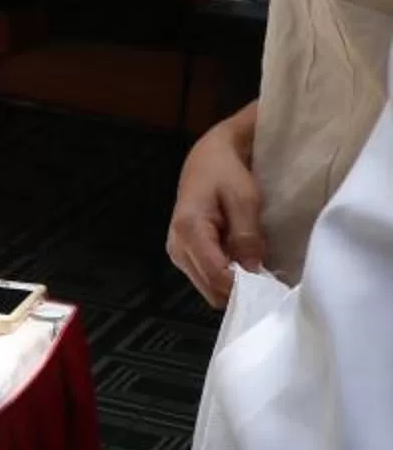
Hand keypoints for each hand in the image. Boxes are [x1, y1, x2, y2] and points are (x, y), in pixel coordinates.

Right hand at [167, 109, 265, 308]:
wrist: (207, 159)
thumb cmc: (226, 174)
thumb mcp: (245, 199)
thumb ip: (247, 236)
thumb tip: (253, 271)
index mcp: (189, 231)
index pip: (216, 276)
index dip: (246, 287)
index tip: (271, 285)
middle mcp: (177, 248)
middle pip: (210, 290)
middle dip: (239, 290)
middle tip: (266, 278)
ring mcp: (177, 254)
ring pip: (208, 289)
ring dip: (233, 285)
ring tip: (254, 268)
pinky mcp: (183, 255)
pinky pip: (207, 279)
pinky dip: (226, 278)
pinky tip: (241, 263)